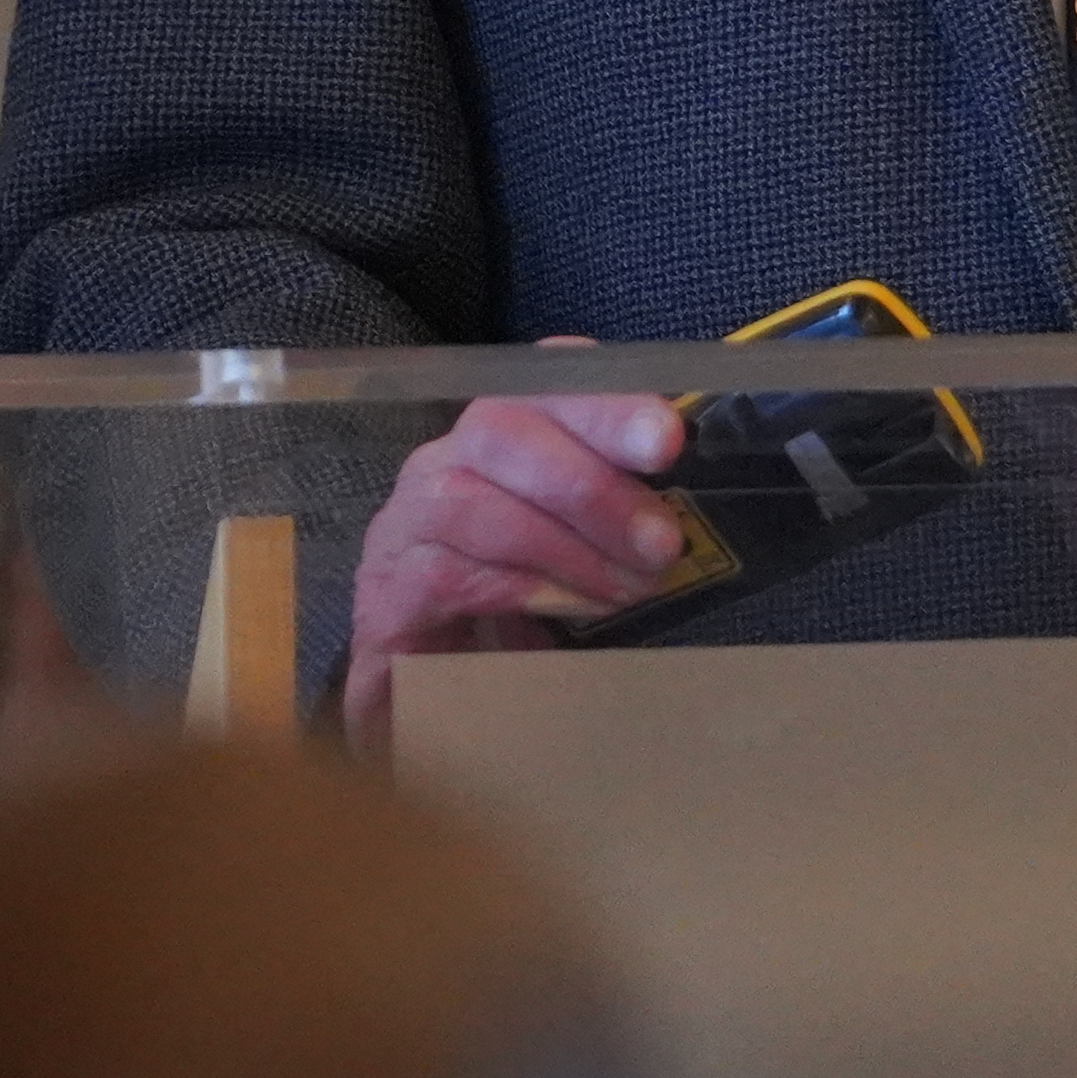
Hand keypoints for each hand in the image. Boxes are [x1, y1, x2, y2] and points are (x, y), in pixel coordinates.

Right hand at [341, 372, 689, 735]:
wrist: (427, 695)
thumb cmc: (520, 609)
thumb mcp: (585, 552)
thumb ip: (625, 519)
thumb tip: (692, 517)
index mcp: (500, 438)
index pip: (542, 382)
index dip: (603, 401)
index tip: (666, 440)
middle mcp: (442, 463)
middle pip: (498, 427)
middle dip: (590, 480)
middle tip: (662, 541)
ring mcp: (404, 524)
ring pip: (467, 499)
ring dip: (564, 545)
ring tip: (630, 588)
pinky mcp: (384, 594)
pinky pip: (445, 573)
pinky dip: (521, 588)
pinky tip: (572, 609)